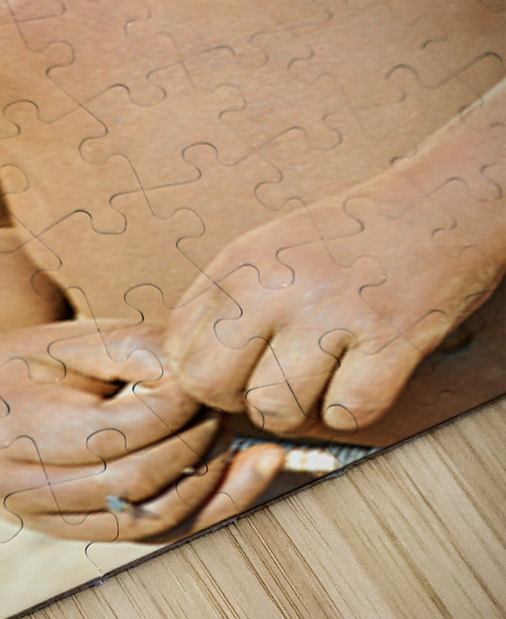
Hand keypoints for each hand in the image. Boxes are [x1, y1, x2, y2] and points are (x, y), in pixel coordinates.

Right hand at [0, 322, 284, 541]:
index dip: (173, 410)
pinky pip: (142, 537)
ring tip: (238, 445)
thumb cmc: (21, 364)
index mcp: (8, 426)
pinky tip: (234, 481)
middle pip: (128, 479)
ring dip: (204, 484)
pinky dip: (197, 512)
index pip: (110, 433)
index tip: (206, 381)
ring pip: (140, 520)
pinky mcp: (62, 535)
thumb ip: (132, 348)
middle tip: (226, 408)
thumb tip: (198, 378)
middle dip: (193, 445)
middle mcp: (13, 485)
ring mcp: (35, 519)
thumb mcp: (65, 339)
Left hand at [167, 185, 503, 435]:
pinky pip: (346, 415)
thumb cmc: (348, 243)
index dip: (203, 375)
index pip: (177, 350)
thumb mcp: (265, 252)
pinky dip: (354, 411)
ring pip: (275, 411)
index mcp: (238, 263)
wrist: (446, 203)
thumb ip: (219, 307)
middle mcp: (277, 283)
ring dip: (298, 412)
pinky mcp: (392, 338)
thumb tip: (172, 378)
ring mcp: (333, 310)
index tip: (236, 371)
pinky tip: (363, 378)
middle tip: (271, 383)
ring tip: (321, 379)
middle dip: (237, 401)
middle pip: (210, 386)